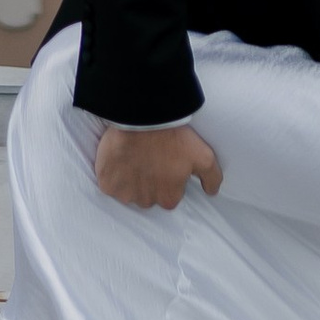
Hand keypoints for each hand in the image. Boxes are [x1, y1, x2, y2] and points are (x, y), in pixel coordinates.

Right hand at [95, 122, 222, 208]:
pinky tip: (118, 158)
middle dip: (148, 180)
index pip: (169, 195)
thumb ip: (212, 177)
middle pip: (148, 195)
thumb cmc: (173, 136)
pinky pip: (109, 183)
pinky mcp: (107, 183)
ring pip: (128, 191)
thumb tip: (211, 192)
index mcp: (169, 198)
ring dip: (130, 178)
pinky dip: (112, 174)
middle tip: (149, 157)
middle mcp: (146, 201)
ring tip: (133, 156)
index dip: (167, 178)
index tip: (164, 161)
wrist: (142, 118)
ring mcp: (125, 194)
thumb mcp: (203, 155)